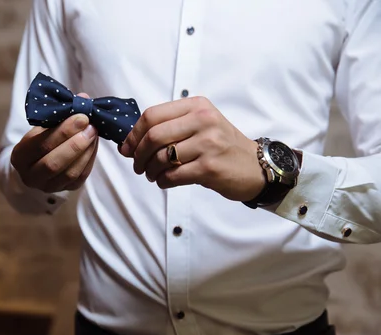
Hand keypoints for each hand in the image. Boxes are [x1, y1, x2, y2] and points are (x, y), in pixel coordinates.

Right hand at [11, 93, 98, 192]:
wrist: (35, 165)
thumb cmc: (39, 140)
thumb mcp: (42, 127)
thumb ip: (59, 114)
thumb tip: (84, 98)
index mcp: (19, 157)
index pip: (40, 145)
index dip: (62, 131)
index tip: (80, 117)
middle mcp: (30, 176)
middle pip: (54, 163)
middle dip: (75, 143)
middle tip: (90, 126)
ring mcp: (47, 186)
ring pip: (69, 173)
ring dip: (86, 151)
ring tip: (94, 132)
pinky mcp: (65, 190)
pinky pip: (80, 177)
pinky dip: (90, 159)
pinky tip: (94, 144)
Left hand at [119, 96, 264, 201]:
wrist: (255, 167)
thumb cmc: (222, 146)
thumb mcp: (201, 125)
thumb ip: (170, 127)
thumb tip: (130, 142)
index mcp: (197, 106)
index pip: (152, 115)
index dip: (134, 134)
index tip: (127, 148)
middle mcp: (203, 121)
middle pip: (153, 136)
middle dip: (138, 155)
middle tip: (138, 166)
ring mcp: (208, 144)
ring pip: (161, 158)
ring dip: (150, 170)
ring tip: (153, 174)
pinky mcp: (209, 167)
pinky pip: (173, 176)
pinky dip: (162, 181)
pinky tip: (165, 181)